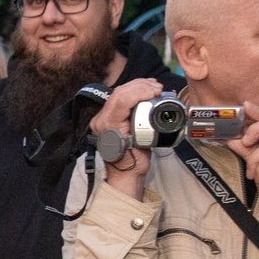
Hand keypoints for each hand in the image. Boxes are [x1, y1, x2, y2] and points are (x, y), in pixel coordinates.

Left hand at [89, 76, 165, 198]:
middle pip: (120, 92)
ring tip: (153, 87)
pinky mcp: (108, 116)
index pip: (122, 99)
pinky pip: (120, 98)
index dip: (141, 91)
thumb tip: (154, 104)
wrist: (124, 173)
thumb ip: (145, 124)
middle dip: (141, 86)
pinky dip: (134, 91)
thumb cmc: (133, 162)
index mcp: (108, 125)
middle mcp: (102, 119)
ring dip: (138, 86)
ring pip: (119, 92)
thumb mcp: (142, 142)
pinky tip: (145, 90)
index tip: (156, 91)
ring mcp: (103, 117)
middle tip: (157, 88)